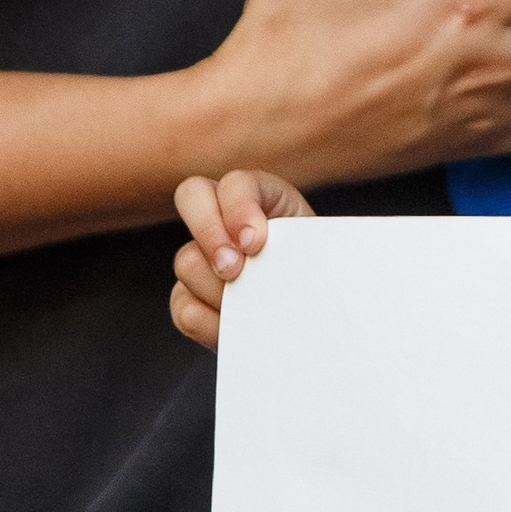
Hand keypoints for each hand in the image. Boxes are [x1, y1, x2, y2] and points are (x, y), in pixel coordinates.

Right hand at [169, 168, 311, 350]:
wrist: (321, 318)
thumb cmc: (327, 276)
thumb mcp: (326, 254)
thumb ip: (308, 248)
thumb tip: (296, 265)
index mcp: (265, 198)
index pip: (237, 183)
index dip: (240, 208)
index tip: (256, 244)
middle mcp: (226, 218)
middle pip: (190, 195)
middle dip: (210, 233)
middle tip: (234, 270)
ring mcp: (203, 256)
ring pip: (187, 261)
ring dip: (219, 288)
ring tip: (254, 308)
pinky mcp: (191, 296)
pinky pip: (183, 306)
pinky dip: (209, 322)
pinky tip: (237, 329)